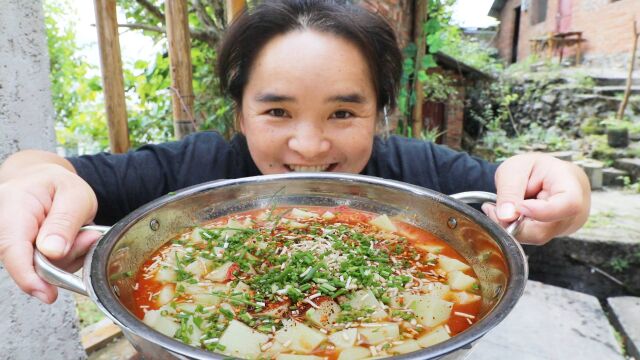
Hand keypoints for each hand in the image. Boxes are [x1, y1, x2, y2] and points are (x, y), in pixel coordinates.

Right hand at [0, 163, 98, 302]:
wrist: (43, 181)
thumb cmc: (57, 185)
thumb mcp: (74, 194)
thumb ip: (65, 222)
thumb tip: (52, 252)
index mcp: (12, 209)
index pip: (13, 249)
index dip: (29, 277)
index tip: (47, 294)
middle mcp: (4, 230)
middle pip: (32, 264)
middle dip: (67, 257)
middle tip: (89, 236)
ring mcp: (11, 245)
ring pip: (42, 269)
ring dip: (69, 257)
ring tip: (81, 232)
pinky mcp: (21, 256)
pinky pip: (46, 268)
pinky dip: (64, 259)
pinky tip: (72, 241)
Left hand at [481, 153, 590, 244]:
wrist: (547, 177)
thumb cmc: (535, 169)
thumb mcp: (517, 167)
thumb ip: (510, 189)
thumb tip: (505, 217)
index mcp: (571, 186)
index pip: (568, 205)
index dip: (540, 211)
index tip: (519, 206)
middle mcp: (571, 213)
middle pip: (543, 231)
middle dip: (512, 222)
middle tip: (492, 208)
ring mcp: (561, 228)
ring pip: (531, 237)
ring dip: (509, 225)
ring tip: (499, 207)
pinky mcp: (549, 236)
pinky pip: (528, 238)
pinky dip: (512, 228)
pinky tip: (506, 214)